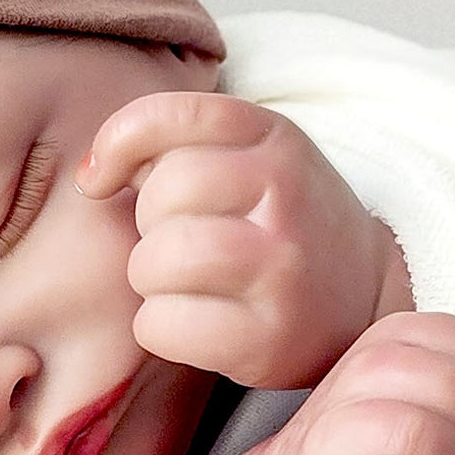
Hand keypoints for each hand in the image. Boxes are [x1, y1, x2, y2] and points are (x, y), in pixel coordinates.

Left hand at [77, 87, 412, 389]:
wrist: (363, 293)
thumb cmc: (279, 222)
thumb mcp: (248, 156)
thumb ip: (173, 146)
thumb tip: (91, 177)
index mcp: (273, 139)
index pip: (168, 116)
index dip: (119, 144)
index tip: (107, 178)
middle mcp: (283, 196)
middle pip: (160, 196)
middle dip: (149, 224)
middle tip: (185, 241)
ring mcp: (279, 269)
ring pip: (155, 261)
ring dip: (151, 278)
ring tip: (189, 283)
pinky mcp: (266, 338)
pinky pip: (159, 324)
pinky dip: (159, 328)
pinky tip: (196, 322)